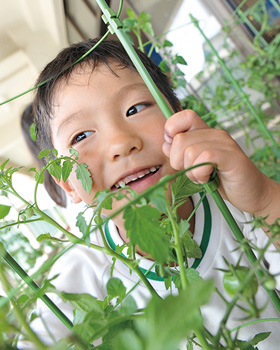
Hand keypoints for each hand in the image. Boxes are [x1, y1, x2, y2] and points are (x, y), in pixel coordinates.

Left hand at [162, 109, 279, 224]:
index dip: (171, 131)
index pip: (183, 116)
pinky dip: (200, 174)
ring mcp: (225, 144)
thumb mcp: (194, 165)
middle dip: (177, 162)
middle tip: (191, 172)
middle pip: (179, 140)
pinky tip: (208, 179)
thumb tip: (165, 144)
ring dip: (190, 171)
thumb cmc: (221, 179)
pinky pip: (204, 159)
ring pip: (189, 151)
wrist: (251, 193)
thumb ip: (180, 153)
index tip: (174, 150)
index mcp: (205, 132)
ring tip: (202, 177)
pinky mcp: (232, 157)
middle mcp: (215, 133)